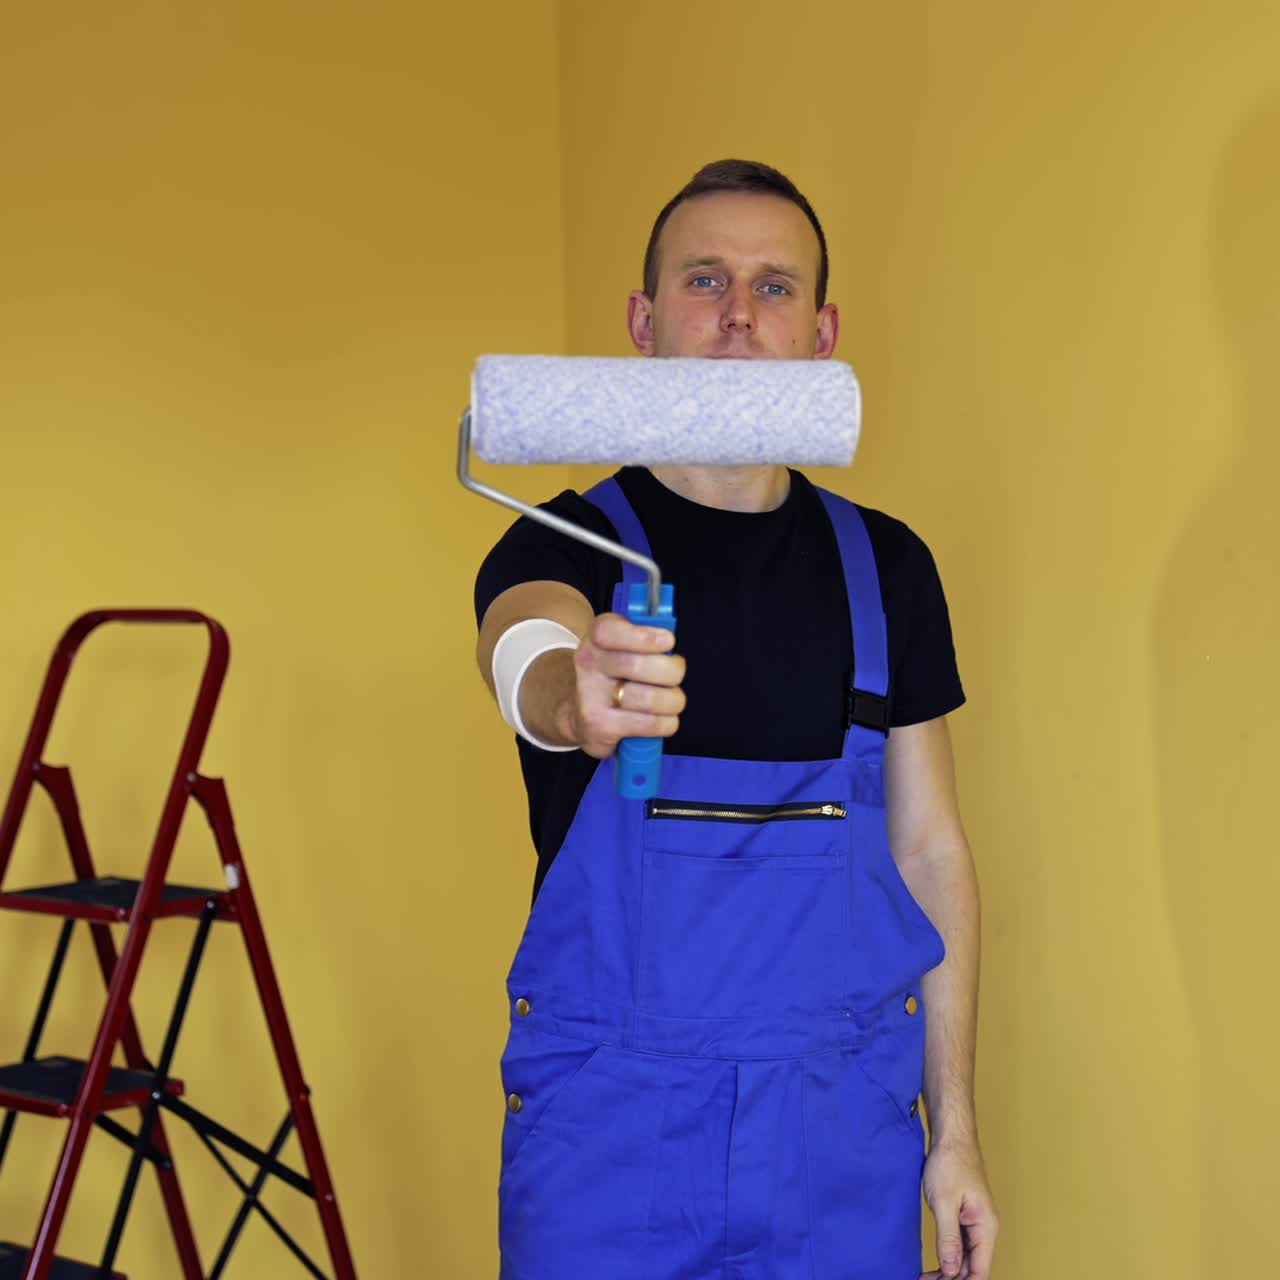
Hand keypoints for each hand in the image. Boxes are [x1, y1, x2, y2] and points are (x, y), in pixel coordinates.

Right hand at [568, 612, 685, 758]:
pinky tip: (660, 718)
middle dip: (673, 671)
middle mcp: (589, 665)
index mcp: (596, 639)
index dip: (644, 636)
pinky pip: (653, 724)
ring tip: (669, 699)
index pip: (610, 631)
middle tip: (675, 673)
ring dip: (673, 700)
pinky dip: (667, 723)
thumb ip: (645, 635)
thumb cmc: (613, 675)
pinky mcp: (601, 727)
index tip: (668, 641)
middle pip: (640, 666)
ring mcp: (592, 698)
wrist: (579, 713)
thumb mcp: (620, 646)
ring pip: (652, 699)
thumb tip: (669, 638)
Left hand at [918, 1137, 998, 1279]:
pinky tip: (934, 1262)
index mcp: (986, 1227)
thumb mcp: (944, 1202)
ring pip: (965, 1257)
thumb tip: (950, 1270)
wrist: (952, 1135)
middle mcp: (984, 1228)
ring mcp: (975, 1222)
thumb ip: (949, 1238)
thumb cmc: (951, 1161)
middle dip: (951, 1279)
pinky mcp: (964, 1216)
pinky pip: (960, 1244)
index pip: (979, 1271)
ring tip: (926, 1277)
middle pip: (972, 1267)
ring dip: (948, 1270)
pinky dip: (947, 1255)